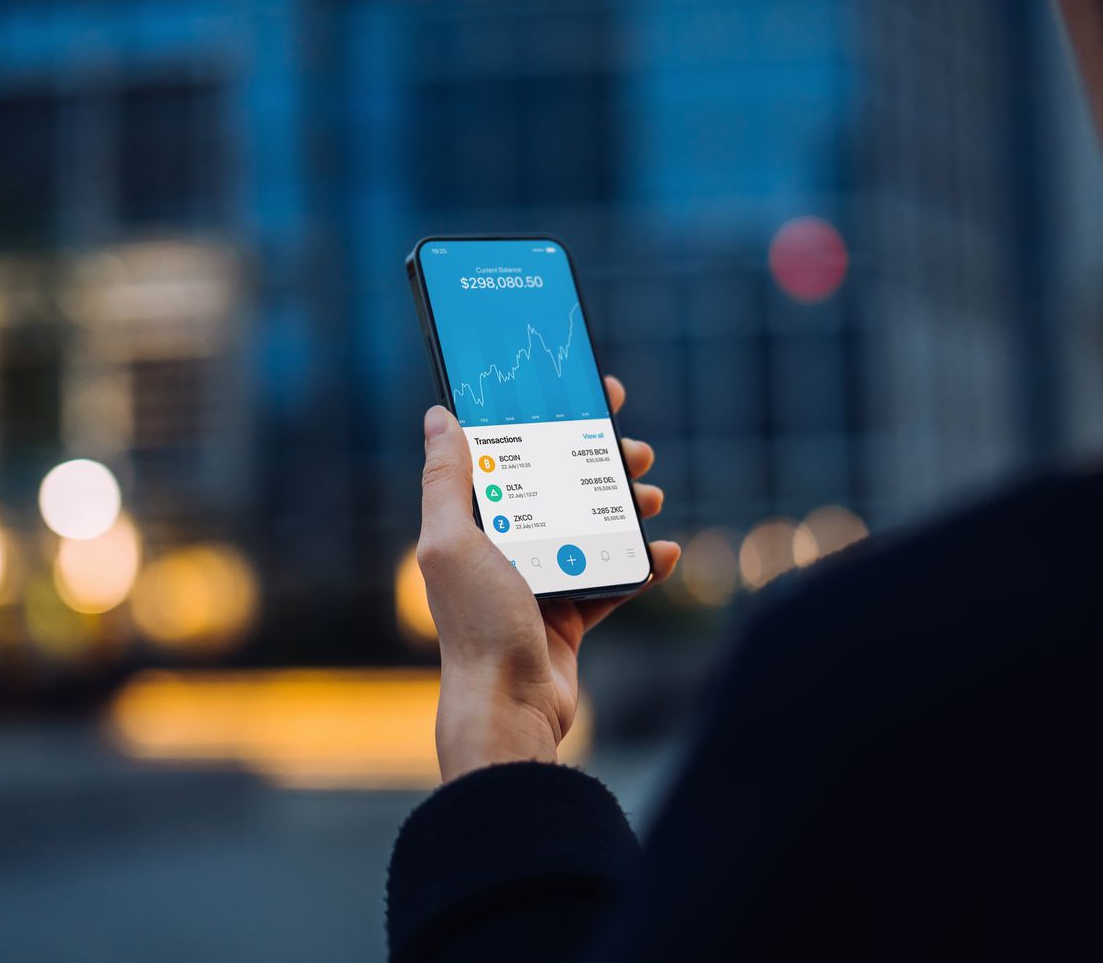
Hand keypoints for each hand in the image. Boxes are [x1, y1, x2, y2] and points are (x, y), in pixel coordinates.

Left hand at [417, 376, 680, 781]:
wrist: (509, 706)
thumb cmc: (477, 625)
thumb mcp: (452, 542)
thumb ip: (446, 481)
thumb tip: (439, 417)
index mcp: (472, 525)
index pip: (509, 456)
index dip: (544, 422)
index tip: (585, 395)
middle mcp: (503, 549)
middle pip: (559, 487)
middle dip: (599, 462)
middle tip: (634, 449)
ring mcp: (539, 581)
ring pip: (590, 527)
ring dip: (624, 507)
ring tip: (652, 496)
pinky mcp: (571, 616)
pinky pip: (613, 578)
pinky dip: (640, 563)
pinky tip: (663, 551)